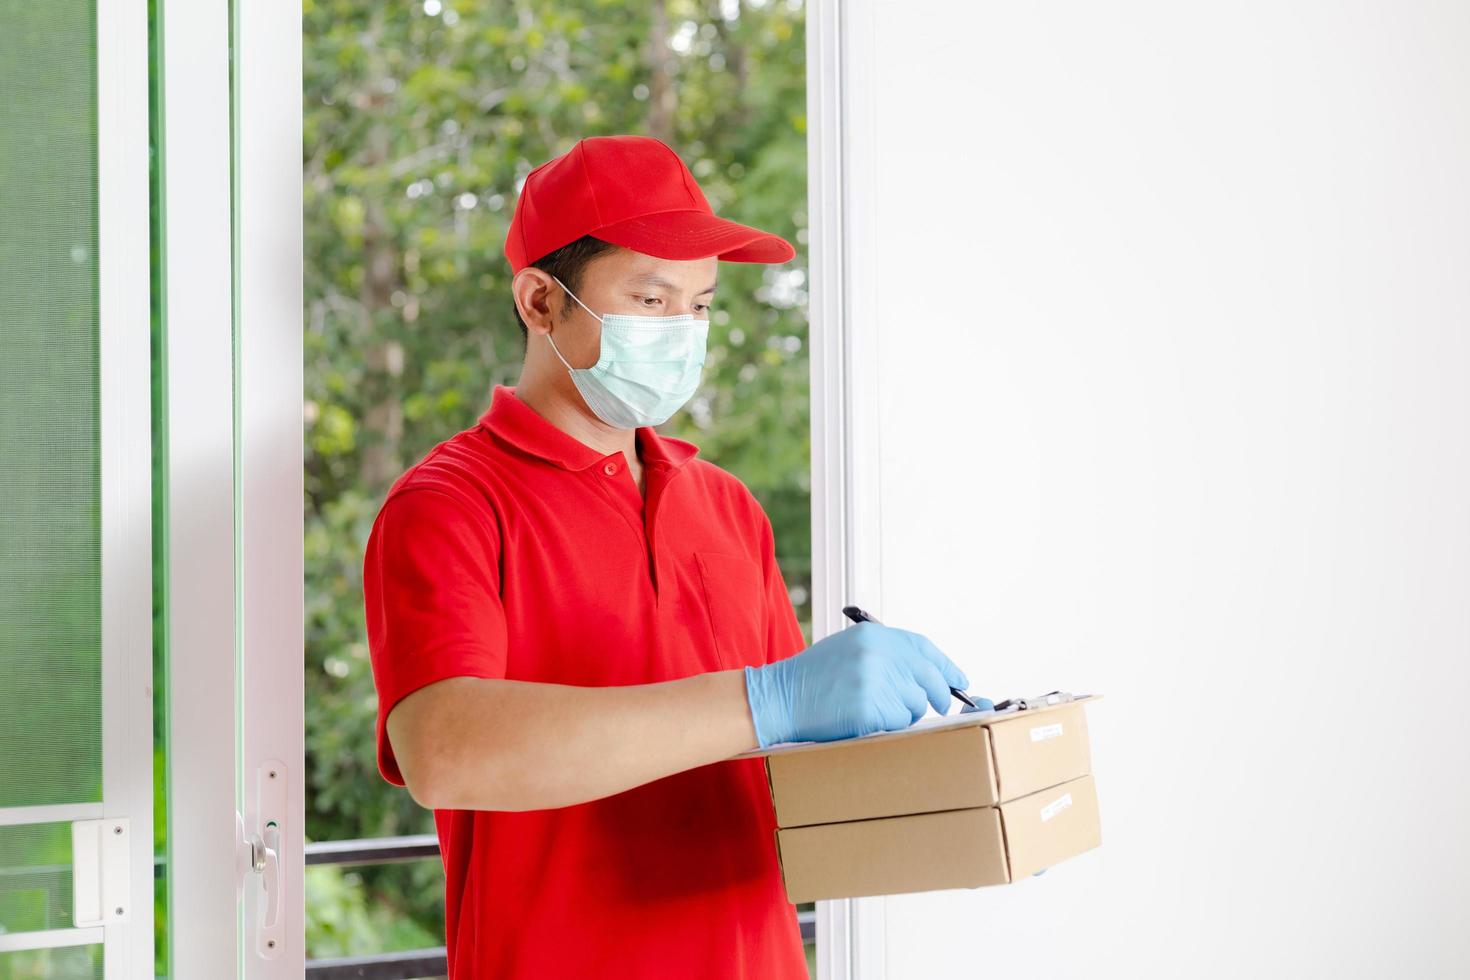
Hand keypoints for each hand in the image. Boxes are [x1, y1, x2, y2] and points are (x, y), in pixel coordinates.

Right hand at [743, 620, 973, 747]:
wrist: (780, 699)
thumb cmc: (813, 678)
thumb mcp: (848, 649)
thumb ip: (885, 654)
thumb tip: (924, 672)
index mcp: (873, 636)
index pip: (923, 648)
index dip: (945, 665)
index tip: (959, 680)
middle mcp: (878, 654)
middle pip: (928, 678)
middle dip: (938, 695)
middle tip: (940, 705)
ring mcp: (875, 681)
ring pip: (915, 704)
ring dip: (903, 712)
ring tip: (873, 709)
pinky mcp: (871, 709)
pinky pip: (899, 723)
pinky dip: (888, 726)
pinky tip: (865, 720)